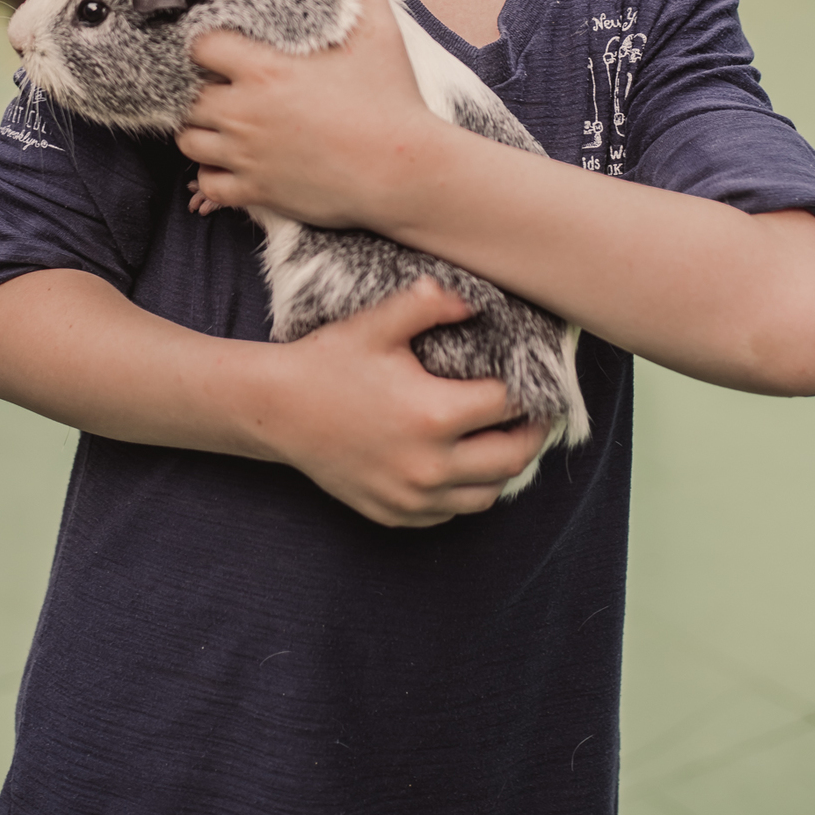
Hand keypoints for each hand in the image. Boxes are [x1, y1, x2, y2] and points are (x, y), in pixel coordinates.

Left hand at [177, 0, 438, 229]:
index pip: (200, 47)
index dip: (206, 44)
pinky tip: (234, 165)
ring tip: (223, 125)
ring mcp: (247, 156)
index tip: (223, 47)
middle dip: (200, 90)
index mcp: (265, 70)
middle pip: (188, 97)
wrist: (404, 170)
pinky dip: (213, 176)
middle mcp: (245, 112)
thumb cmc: (392, 100)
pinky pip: (208, 186)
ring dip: (201, 132)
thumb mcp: (379, 35)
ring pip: (189, 142)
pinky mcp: (257, 192)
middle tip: (223, 88)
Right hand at [265, 277, 548, 525]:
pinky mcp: (394, 513)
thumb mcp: (378, 323)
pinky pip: (449, 512)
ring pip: (486, 496)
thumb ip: (430, 303)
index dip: (530, 391)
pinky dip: (465, 492)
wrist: (276, 410)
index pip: (508, 406)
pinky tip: (462, 464)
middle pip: (511, 458)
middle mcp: (430, 465)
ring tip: (504, 440)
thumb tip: (476, 301)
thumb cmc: (329, 362)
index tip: (538, 381)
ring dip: (503, 469)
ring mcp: (412, 496)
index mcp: (435, 414)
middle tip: (538, 415)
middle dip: (532, 435)